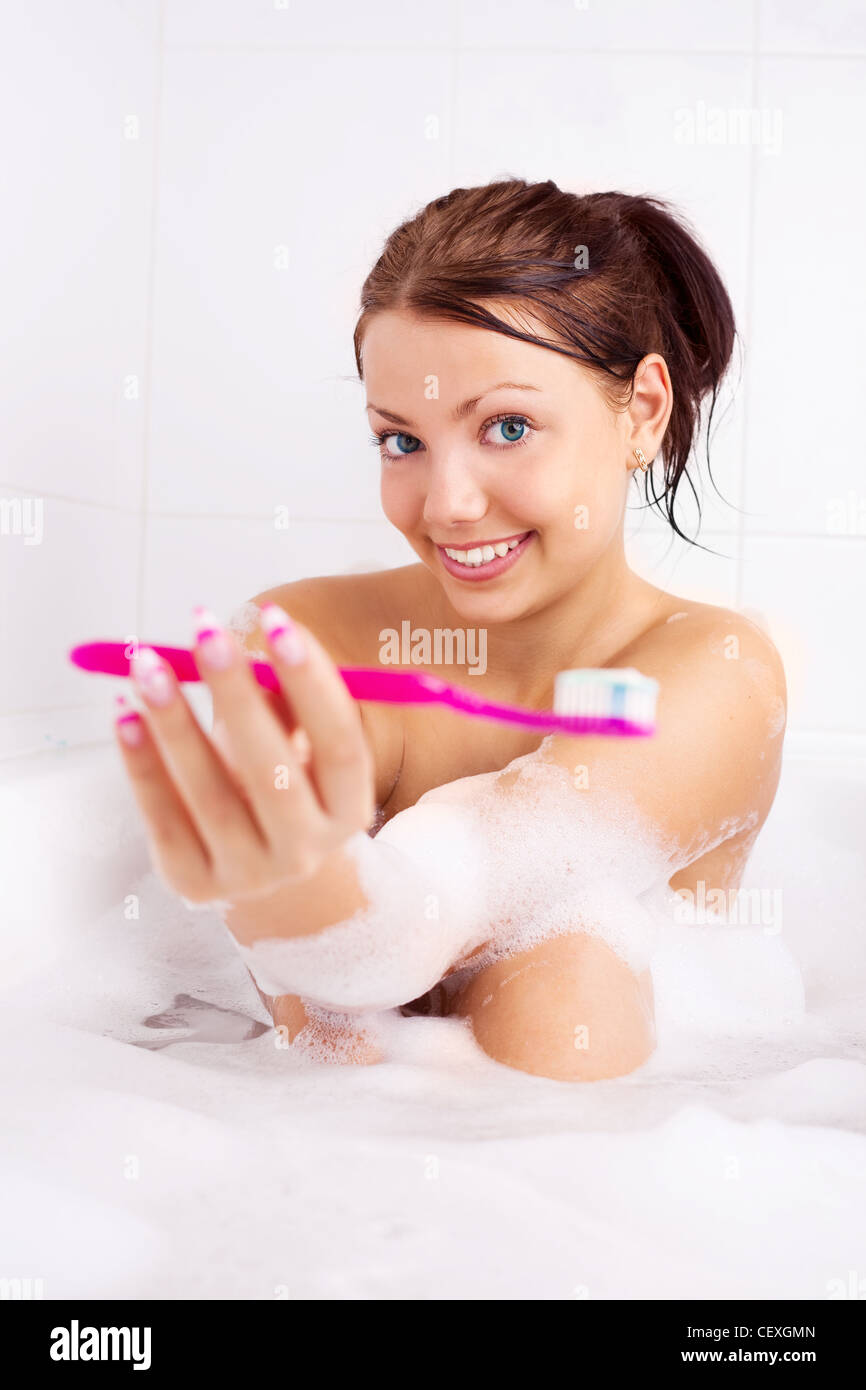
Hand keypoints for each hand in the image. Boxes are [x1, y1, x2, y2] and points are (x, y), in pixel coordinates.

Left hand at [114, 604, 375, 903]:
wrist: (257, 868)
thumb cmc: (279, 784)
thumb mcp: (297, 746)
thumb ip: (286, 698)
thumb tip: (255, 629)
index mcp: (349, 808)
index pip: (341, 743)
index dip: (311, 680)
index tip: (277, 618)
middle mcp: (307, 849)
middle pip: (275, 770)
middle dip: (238, 695)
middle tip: (207, 634)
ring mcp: (251, 873)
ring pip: (211, 794)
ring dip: (176, 723)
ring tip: (148, 665)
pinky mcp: (195, 882)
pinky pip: (163, 818)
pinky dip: (142, 764)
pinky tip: (125, 715)